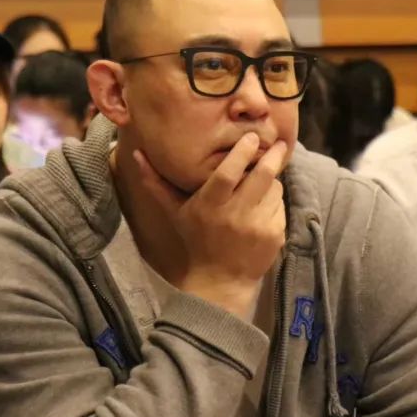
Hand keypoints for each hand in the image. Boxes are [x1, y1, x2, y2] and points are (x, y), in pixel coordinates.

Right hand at [134, 133, 287, 316]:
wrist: (220, 279)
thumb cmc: (196, 239)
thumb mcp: (175, 211)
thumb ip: (156, 182)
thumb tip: (136, 152)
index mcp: (210, 205)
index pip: (229, 172)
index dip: (243, 151)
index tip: (252, 137)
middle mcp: (234, 215)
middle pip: (261, 175)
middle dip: (272, 156)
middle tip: (277, 144)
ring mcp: (257, 226)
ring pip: (274, 188)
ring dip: (272, 180)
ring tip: (263, 181)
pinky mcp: (275, 235)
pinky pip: (281, 206)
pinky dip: (274, 201)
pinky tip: (263, 206)